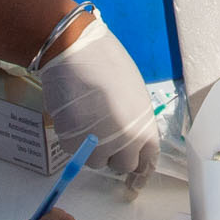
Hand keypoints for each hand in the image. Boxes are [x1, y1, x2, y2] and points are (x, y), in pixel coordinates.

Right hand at [37, 10, 163, 188]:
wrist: (76, 53)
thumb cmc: (109, 65)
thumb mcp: (134, 94)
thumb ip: (134, 120)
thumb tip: (127, 134)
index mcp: (144, 129)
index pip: (147, 158)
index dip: (138, 157)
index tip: (131, 157)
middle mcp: (124, 143)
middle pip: (122, 165)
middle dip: (115, 154)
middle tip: (105, 136)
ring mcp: (97, 146)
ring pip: (95, 162)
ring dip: (92, 148)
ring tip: (87, 122)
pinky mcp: (72, 144)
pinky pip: (74, 151)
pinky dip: (73, 139)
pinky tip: (73, 116)